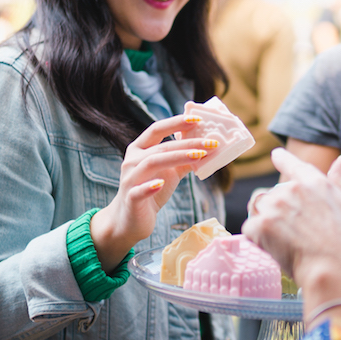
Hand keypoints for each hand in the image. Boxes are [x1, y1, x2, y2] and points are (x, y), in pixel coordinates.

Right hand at [89, 114, 213, 270]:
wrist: (130, 220)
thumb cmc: (151, 191)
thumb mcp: (170, 172)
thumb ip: (185, 160)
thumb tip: (209, 148)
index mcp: (140, 150)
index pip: (157, 129)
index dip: (176, 122)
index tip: (198, 119)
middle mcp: (132, 160)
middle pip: (160, 147)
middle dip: (187, 143)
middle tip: (211, 143)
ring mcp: (129, 179)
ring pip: (151, 162)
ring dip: (177, 158)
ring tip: (199, 156)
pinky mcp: (130, 198)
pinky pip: (138, 191)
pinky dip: (150, 186)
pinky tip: (161, 184)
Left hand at [244, 147, 340, 302]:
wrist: (334, 270)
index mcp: (314, 182)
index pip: (293, 164)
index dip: (283, 159)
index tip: (276, 155)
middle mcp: (292, 190)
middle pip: (275, 194)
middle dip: (279, 210)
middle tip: (295, 233)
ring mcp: (274, 207)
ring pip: (260, 210)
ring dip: (266, 222)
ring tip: (285, 240)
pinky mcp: (261, 226)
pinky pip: (250, 229)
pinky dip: (258, 239)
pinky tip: (276, 248)